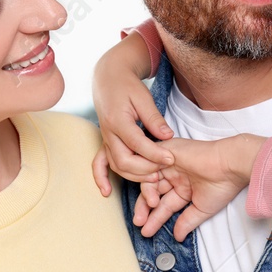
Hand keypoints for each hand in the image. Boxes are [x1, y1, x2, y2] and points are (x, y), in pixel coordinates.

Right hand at [91, 33, 173, 195]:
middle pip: (124, 160)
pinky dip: (101, 178)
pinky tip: (107, 192)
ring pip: (116, 165)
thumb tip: (168, 137)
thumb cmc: (128, 86)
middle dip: (146, 169)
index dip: (155, 154)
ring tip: (155, 178)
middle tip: (165, 170)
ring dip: (134, 175)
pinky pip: (99, 163)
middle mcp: (108, 132)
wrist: (109, 79)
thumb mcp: (143, 97)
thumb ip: (154, 118)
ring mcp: (105, 139)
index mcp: (118, 120)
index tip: (172, 159)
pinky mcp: (105, 142)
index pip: (137, 143)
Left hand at [134, 134, 263, 240]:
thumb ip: (187, 222)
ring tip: (151, 205)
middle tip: (139, 222)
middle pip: (153, 193)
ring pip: (149, 179)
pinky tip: (148, 187)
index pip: (164, 205)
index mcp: (184, 188)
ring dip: (146, 194)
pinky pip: (149, 161)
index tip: (146, 231)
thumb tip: (178, 237)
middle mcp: (175, 175)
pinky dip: (145, 174)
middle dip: (145, 208)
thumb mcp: (202, 209)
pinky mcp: (166, 151)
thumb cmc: (222, 185)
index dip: (154, 219)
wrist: (228, 165)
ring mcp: (170, 164)